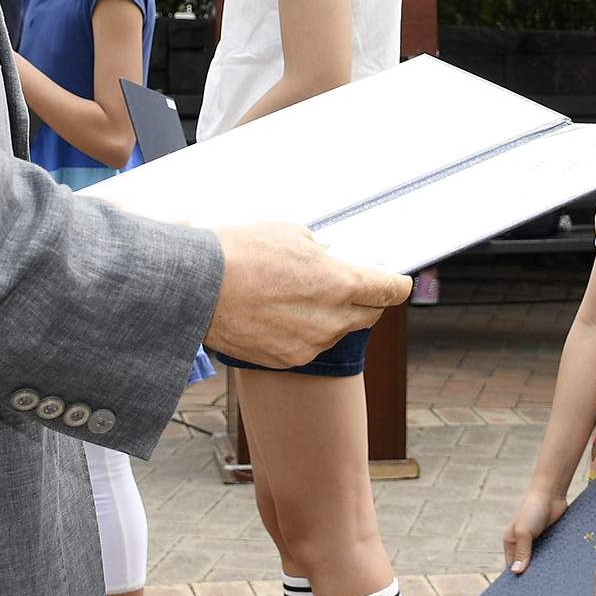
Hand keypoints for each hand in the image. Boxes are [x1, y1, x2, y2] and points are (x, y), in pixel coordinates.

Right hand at [208, 222, 407, 368]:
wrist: (196, 287)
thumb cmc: (241, 253)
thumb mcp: (292, 235)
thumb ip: (322, 252)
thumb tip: (331, 259)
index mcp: (341, 284)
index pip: (391, 290)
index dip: (399, 284)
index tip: (399, 281)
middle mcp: (331, 320)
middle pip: (370, 315)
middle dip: (367, 299)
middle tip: (352, 284)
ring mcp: (310, 345)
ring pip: (337, 331)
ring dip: (331, 315)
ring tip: (299, 295)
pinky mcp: (287, 360)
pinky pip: (309, 345)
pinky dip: (304, 331)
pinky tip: (279, 312)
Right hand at [503, 488, 569, 573]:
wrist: (552, 494)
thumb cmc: (532, 509)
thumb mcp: (524, 531)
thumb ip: (522, 551)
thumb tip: (517, 572)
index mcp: (511, 545)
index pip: (511, 568)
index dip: (516, 580)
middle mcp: (523, 547)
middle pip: (526, 568)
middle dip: (532, 579)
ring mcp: (538, 545)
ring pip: (540, 564)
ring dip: (545, 572)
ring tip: (551, 589)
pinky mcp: (551, 543)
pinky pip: (552, 557)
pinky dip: (554, 564)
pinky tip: (561, 575)